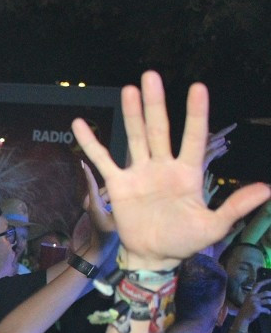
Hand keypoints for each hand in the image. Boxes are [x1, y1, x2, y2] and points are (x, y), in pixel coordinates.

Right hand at [72, 71, 269, 269]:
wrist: (154, 256)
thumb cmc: (185, 241)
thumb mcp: (213, 226)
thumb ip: (235, 206)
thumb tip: (266, 189)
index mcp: (188, 173)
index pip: (193, 137)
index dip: (195, 114)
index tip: (197, 87)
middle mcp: (163, 166)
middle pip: (159, 129)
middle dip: (156, 103)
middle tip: (151, 76)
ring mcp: (140, 173)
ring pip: (135, 138)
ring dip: (132, 114)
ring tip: (128, 90)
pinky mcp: (119, 184)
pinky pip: (103, 160)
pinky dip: (92, 143)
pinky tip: (80, 124)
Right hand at [237, 278, 270, 324]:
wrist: (242, 318)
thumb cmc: (246, 309)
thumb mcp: (248, 301)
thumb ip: (255, 297)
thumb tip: (263, 294)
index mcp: (250, 294)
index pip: (257, 285)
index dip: (265, 281)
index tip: (270, 279)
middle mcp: (253, 297)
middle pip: (266, 293)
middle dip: (270, 294)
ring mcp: (255, 303)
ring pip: (268, 300)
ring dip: (270, 302)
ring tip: (270, 303)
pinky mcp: (258, 309)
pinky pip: (266, 309)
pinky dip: (268, 311)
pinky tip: (268, 313)